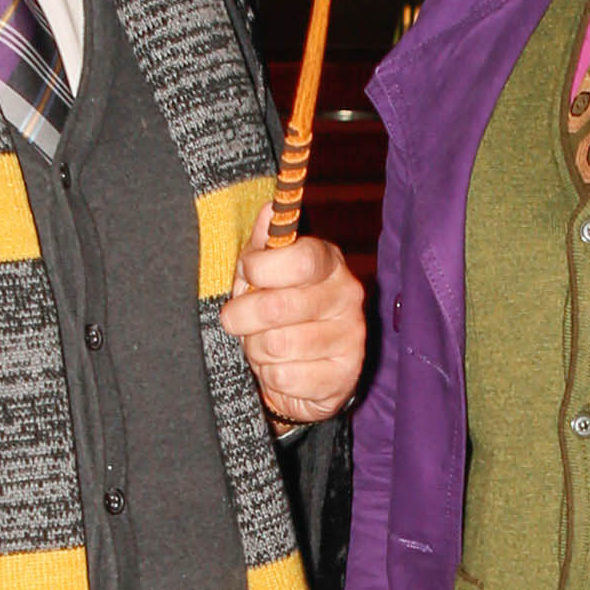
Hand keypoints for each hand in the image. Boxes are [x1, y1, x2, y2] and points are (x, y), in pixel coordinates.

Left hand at [221, 202, 365, 428]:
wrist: (309, 370)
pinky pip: (285, 378)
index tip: (247, 274)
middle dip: (243, 318)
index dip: (261, 269)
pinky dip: (270, 378)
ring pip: (277, 346)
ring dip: (256, 350)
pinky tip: (280, 370)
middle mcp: (347, 295)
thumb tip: (267, 210)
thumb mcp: (267, 272)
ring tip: (263, 347)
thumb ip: (264, 243)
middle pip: (277, 306)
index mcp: (329, 261)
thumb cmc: (281, 312)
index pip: (299, 259)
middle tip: (239, 321)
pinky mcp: (344, 376)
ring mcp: (350, 337)